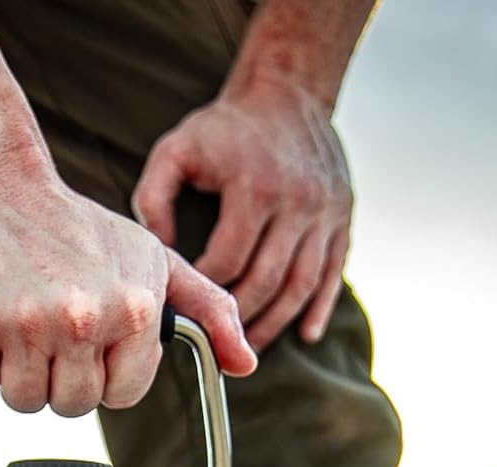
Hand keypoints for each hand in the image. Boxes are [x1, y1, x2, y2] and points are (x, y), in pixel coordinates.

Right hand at [0, 181, 254, 416]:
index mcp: (132, 307)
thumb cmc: (77, 230)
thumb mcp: (155, 261)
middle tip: (52, 330)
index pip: (121, 395)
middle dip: (60, 376)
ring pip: (24, 400)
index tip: (92, 341)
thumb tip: (244, 363)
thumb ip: (208, 310)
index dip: (104, 373)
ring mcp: (22, 321)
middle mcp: (80, 317)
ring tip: (22, 321)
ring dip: (20, 372)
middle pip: (71, 406)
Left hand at [132, 74, 351, 349]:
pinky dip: (319, 308)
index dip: (206, 289)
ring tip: (252, 346)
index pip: (228, 262)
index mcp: (255, 188)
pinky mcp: (343, 217)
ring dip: (276, 324)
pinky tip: (305, 334)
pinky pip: (333, 274)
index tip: (189, 303)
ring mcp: (325, 212)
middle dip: (239, 318)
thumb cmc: (225, 128)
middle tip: (218, 340)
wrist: (289, 90)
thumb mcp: (176, 149)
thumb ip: (153, 198)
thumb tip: (159, 251)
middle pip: (266, 282)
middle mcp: (297, 202)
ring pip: (301, 286)